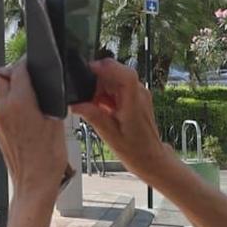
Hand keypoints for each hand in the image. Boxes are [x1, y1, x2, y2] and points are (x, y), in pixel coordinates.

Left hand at [0, 62, 68, 202]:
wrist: (34, 184)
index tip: (35, 62)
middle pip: (2, 76)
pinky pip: (0, 107)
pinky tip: (26, 111)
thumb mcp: (57, 122)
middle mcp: (3, 109)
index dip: (27, 63)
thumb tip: (47, 87)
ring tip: (30, 94)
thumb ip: (49, 99)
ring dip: (10, 86)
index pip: (18, 70)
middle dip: (14, 71)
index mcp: (19, 103)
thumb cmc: (48, 158)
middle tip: (30, 75)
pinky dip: (9, 102)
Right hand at [75, 60, 170, 177]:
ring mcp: (139, 93)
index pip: (125, 74)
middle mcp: (139, 93)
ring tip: (98, 109)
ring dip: (101, 90)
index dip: (106, 68)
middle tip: (89, 101)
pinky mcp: (135, 96)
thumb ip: (93, 116)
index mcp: (134, 102)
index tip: (88, 71)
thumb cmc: (136, 151)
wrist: (151, 158)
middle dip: (97, 82)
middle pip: (115, 73)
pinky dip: (107, 95)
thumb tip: (75, 104)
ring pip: (114, 79)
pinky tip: (104, 110)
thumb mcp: (110, 136)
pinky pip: (117, 87)